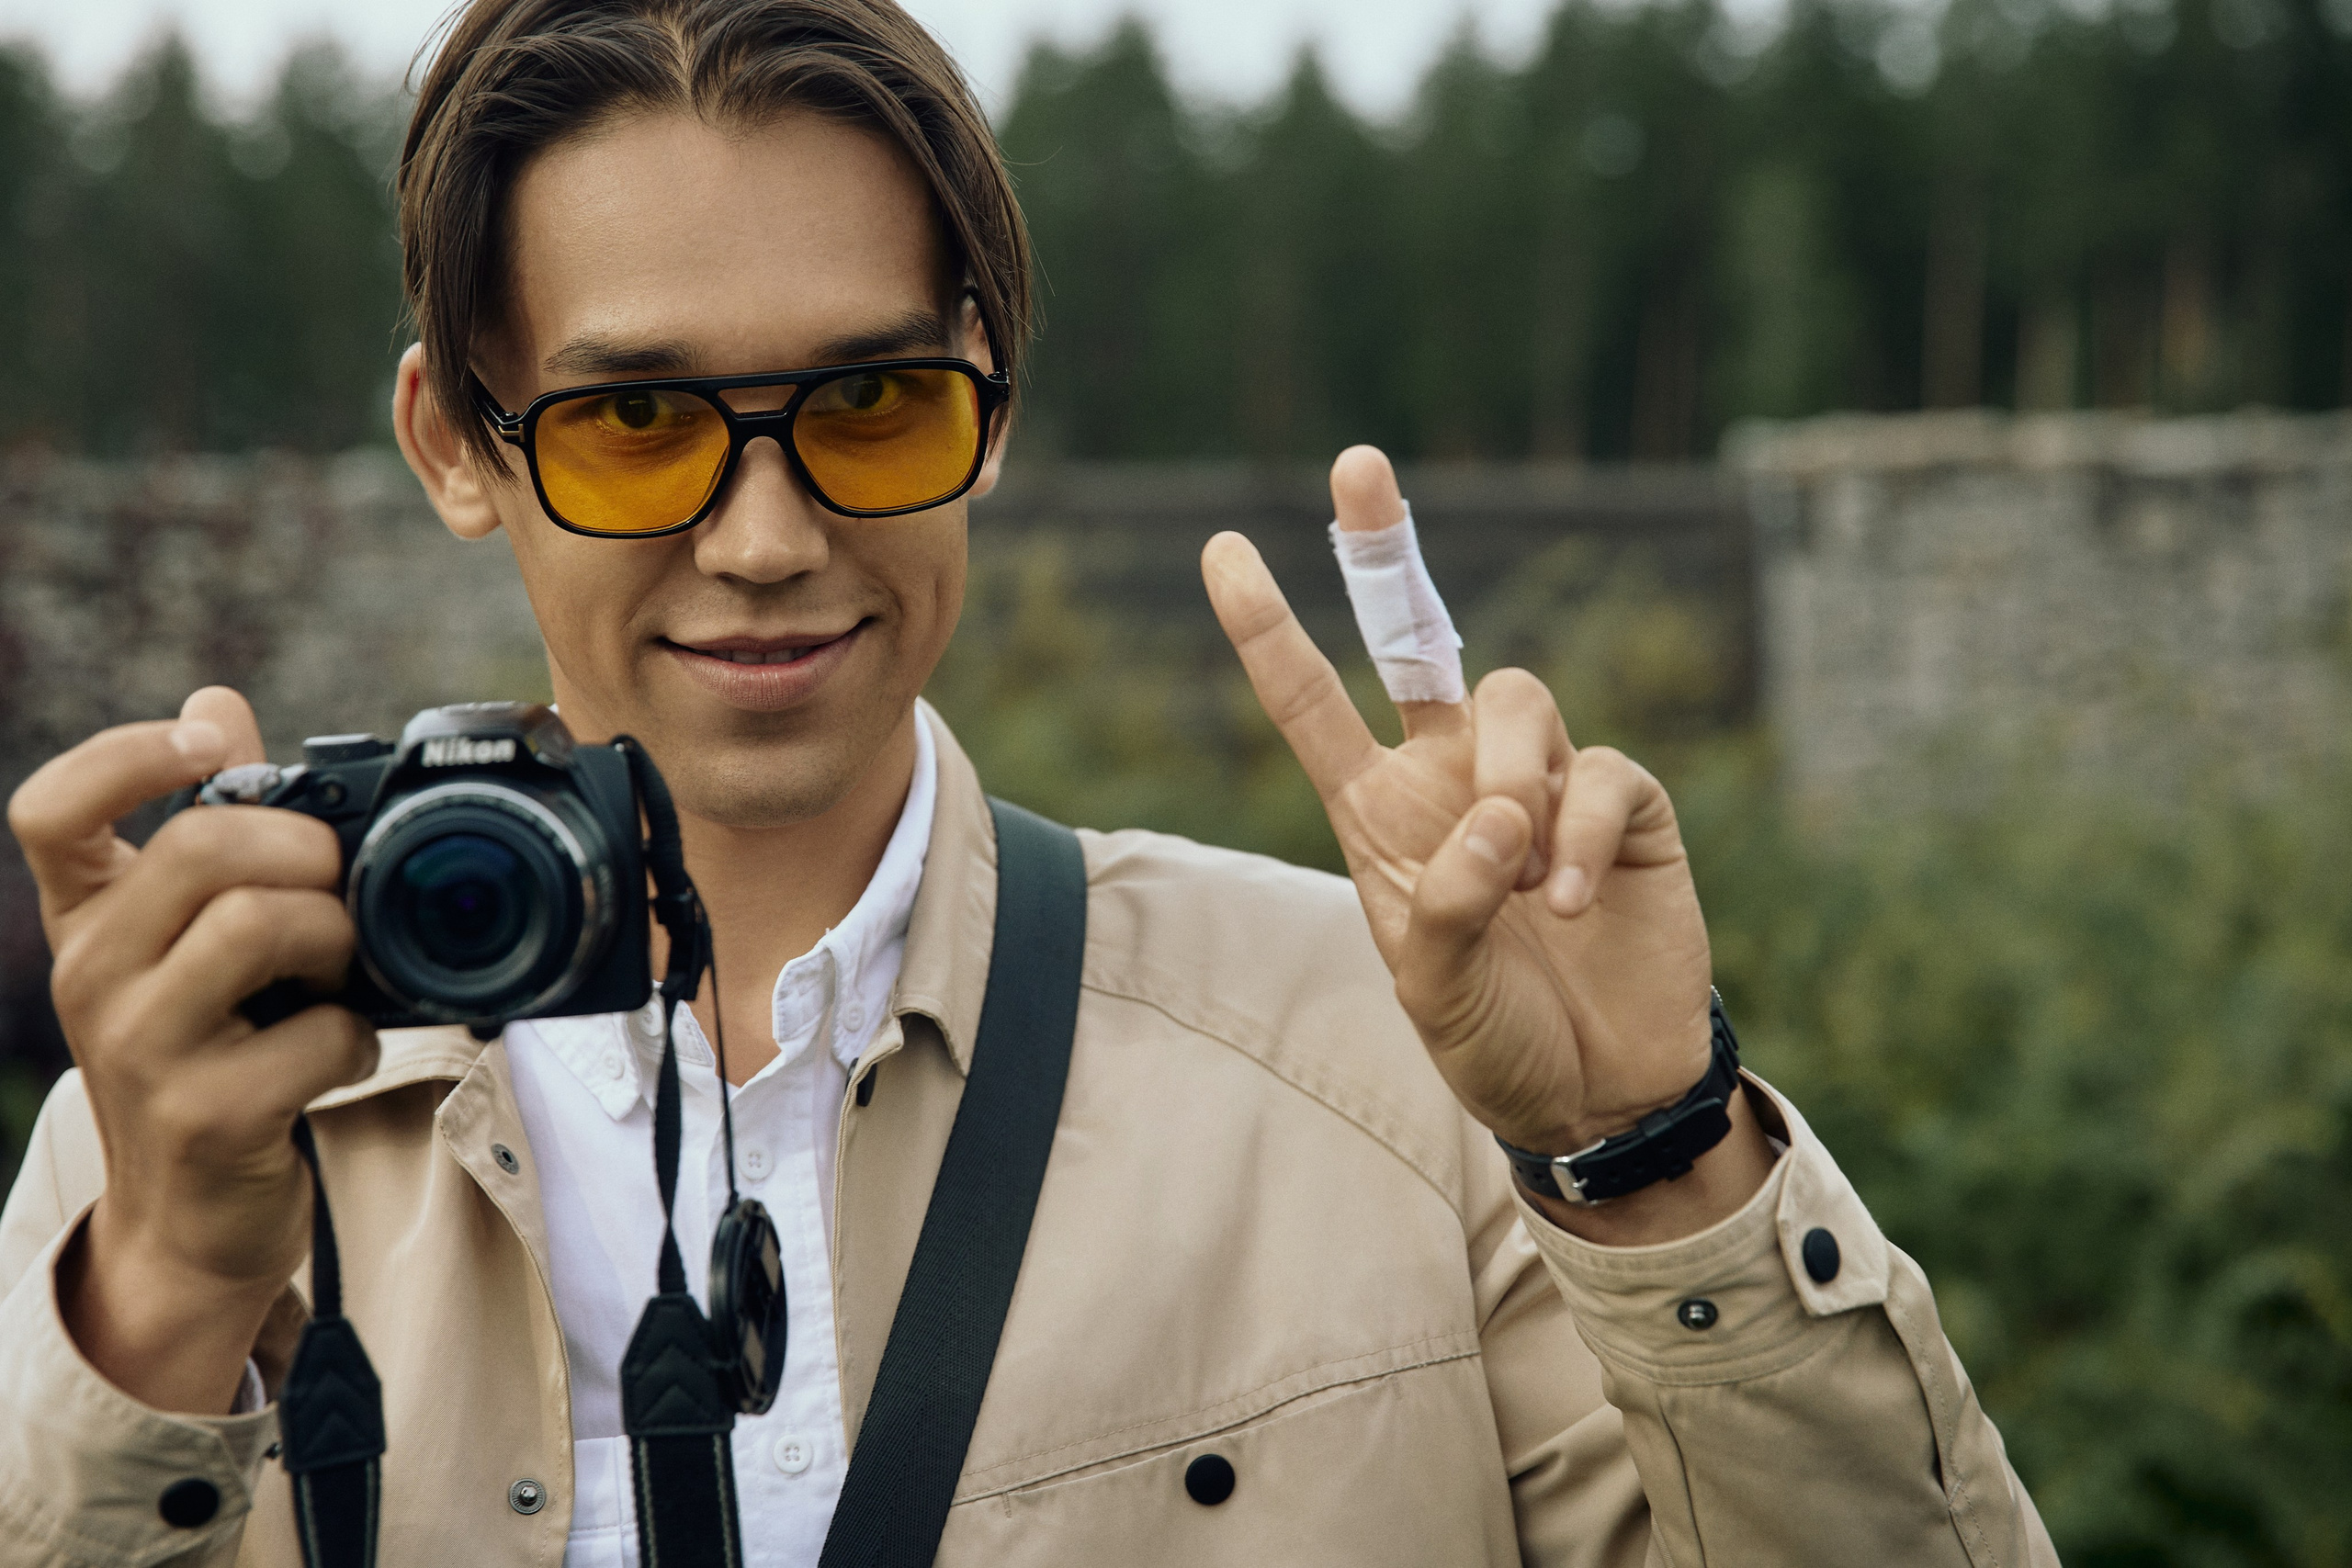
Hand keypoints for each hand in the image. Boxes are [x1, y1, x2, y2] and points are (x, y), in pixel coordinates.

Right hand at [7, 687, 376, 1411]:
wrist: (194, 1213)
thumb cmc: (212, 1049)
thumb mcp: (196, 938)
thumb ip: (215, 820)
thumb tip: (214, 697)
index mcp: (89, 918)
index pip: (51, 809)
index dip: (125, 754)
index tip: (208, 742)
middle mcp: (92, 975)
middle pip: (198, 847)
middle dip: (301, 848)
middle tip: (337, 883)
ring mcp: (138, 1050)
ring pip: (256, 926)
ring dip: (337, 936)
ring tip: (341, 970)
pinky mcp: (204, 1116)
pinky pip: (315, 1033)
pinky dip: (358, 1034)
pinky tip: (343, 1052)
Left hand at [1202, 448, 1772, 1242]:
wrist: (1599, 1095)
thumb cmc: (1496, 1040)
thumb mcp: (1432, 992)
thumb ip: (1446, 906)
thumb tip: (1496, 817)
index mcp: (1383, 814)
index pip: (1315, 705)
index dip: (1271, 629)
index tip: (1222, 550)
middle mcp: (1457, 779)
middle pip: (1422, 636)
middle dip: (1386, 546)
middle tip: (1354, 465)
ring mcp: (1544, 785)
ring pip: (1517, 699)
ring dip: (1512, 776)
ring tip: (1519, 872)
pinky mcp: (1625, 811)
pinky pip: (1602, 774)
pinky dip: (1578, 833)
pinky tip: (1566, 904)